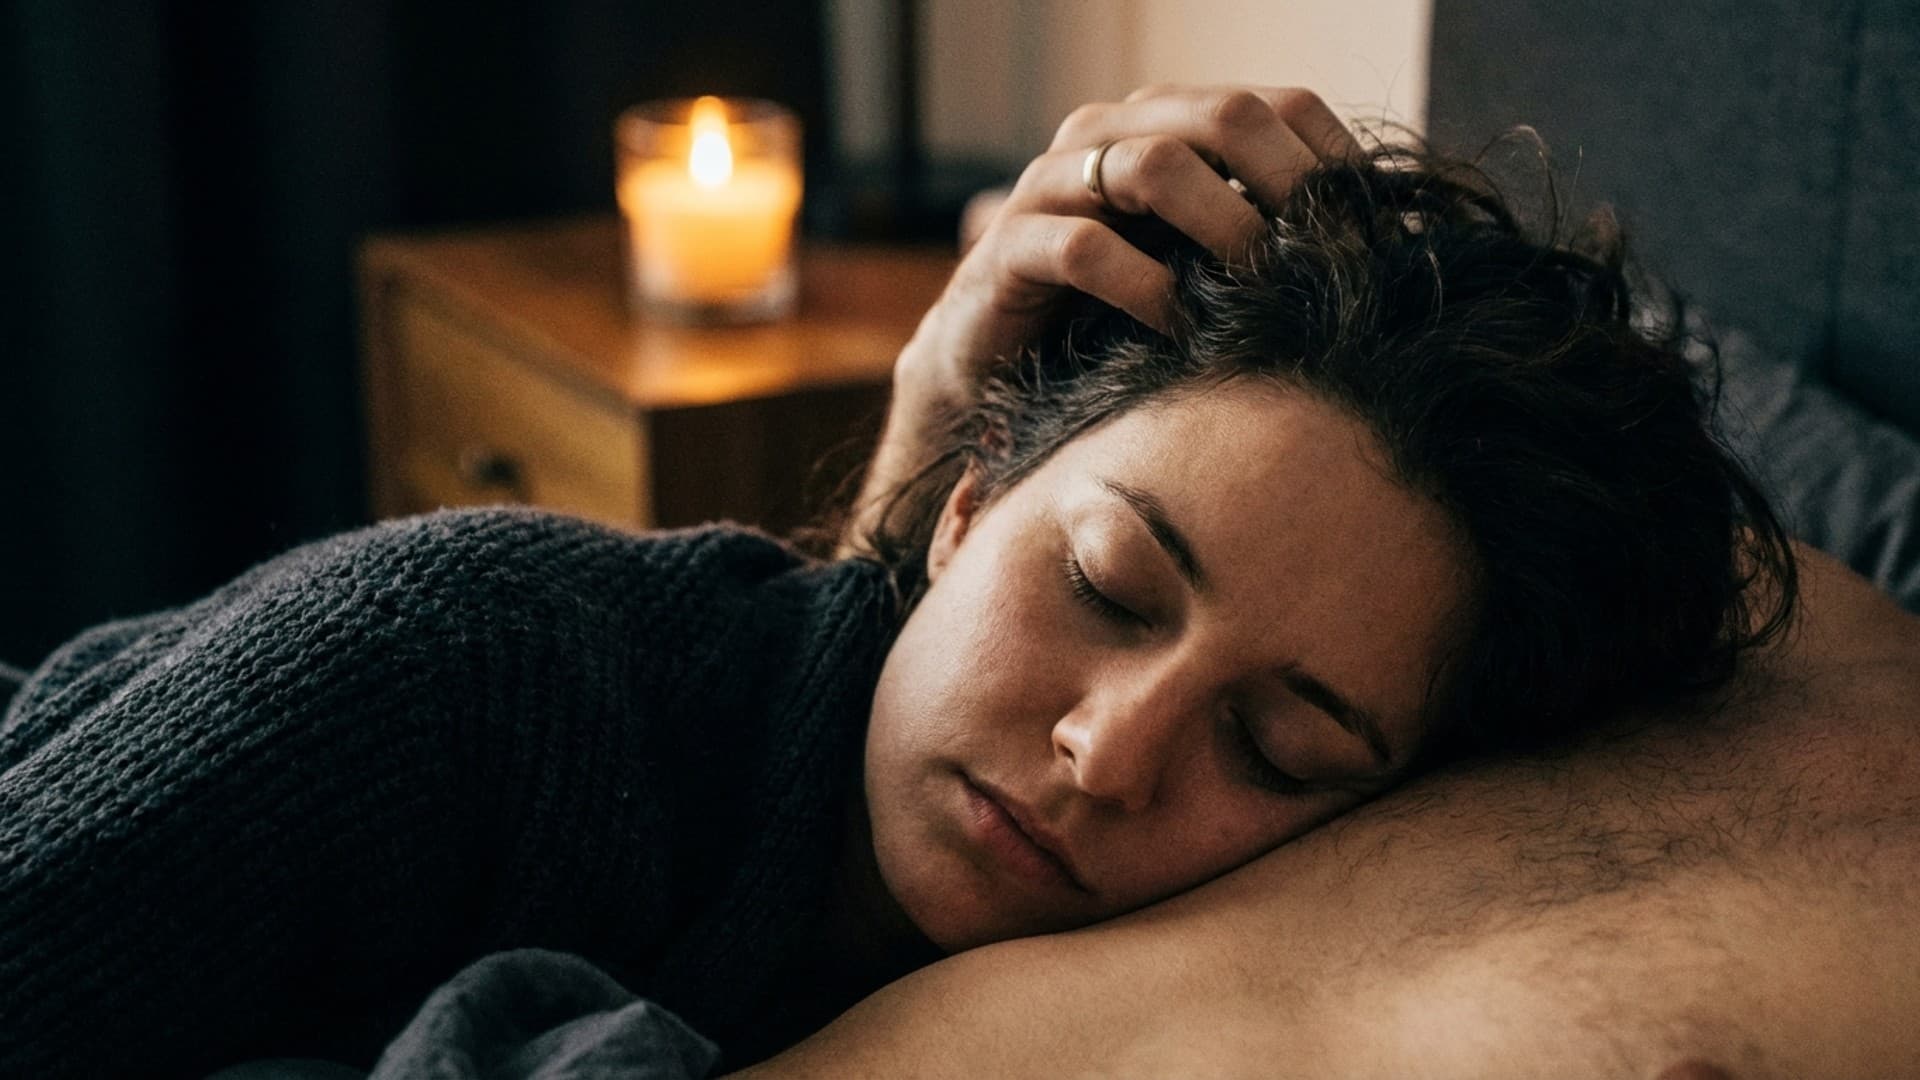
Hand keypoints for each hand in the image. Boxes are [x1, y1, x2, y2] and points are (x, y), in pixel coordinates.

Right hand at [840, 86, 1357, 554]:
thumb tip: (1389, 255)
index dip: (1332, 161)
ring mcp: (1050, 187)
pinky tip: (1179, 332)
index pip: (1274, 105)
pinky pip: (1084, 248)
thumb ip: (1264, 245)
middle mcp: (1105, 136)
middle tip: (1324, 259)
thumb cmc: (1109, 323)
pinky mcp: (1006, 249)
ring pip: (1152, 164)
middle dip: (1286, 185)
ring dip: (1222, 226)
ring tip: (1258, 290)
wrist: (987, 375)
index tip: (1376, 236)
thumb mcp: (1200, 273)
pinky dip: (1145, 289)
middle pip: (1220, 115)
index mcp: (1161, 124)